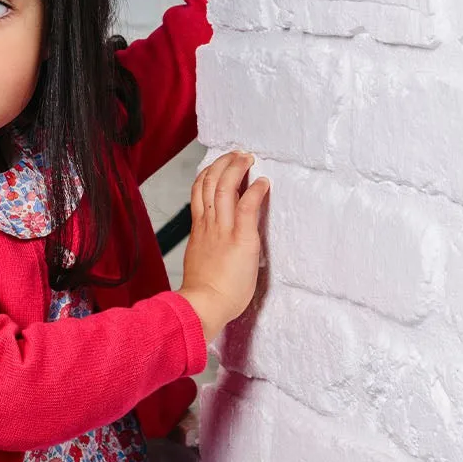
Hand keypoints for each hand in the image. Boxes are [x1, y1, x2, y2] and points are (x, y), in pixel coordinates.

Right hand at [178, 150, 268, 343]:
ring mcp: (223, 230)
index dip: (209, 174)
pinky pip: (246, 206)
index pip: (199, 192)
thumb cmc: (205, 294)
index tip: (218, 166)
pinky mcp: (240, 238)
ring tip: (247, 159)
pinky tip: (263, 183)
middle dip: (223, 164)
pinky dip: (255, 191)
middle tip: (236, 155)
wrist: (203, 305)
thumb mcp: (200, 262)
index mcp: (199, 230)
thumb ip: (207, 247)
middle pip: (209, 182)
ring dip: (237, 169)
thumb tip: (214, 244)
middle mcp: (208, 225)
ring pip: (224, 187)